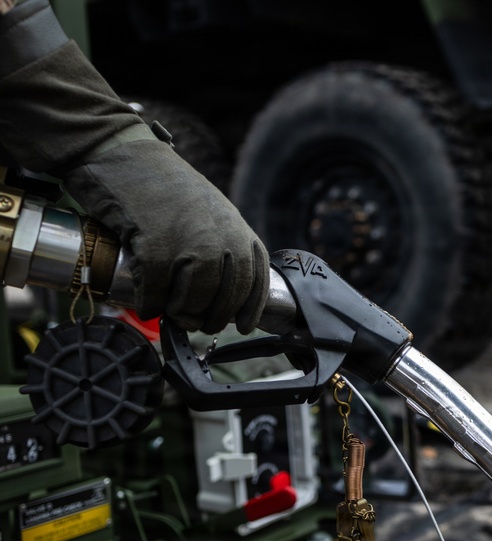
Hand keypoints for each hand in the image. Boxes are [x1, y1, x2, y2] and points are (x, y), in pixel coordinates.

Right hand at [62, 136, 269, 333]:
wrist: (125, 154)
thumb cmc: (165, 185)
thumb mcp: (211, 210)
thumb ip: (223, 242)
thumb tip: (220, 289)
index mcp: (239, 229)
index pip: (256, 279)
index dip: (250, 307)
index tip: (243, 326)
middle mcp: (222, 239)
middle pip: (224, 297)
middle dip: (212, 317)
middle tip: (196, 323)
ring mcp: (191, 245)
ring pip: (193, 300)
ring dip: (181, 313)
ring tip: (171, 313)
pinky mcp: (156, 249)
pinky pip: (157, 292)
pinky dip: (150, 305)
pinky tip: (147, 305)